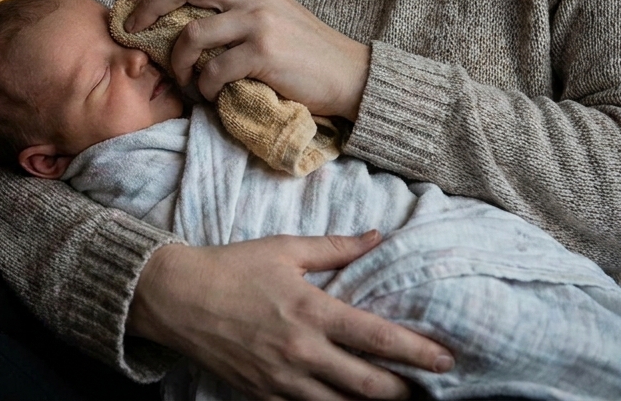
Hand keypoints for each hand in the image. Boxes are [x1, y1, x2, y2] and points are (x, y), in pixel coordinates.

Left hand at [124, 0, 371, 118]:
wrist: (349, 74)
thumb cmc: (303, 53)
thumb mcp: (269, 16)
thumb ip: (233, 10)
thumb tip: (181, 22)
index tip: (134, 15)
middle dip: (148, 9)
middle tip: (132, 34)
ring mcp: (259, 20)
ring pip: (191, 34)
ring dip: (178, 63)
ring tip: (185, 82)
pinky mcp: (264, 52)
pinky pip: (213, 69)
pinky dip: (204, 87)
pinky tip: (211, 95)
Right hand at [130, 235, 453, 399]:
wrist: (175, 298)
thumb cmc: (231, 268)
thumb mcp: (284, 248)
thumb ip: (335, 248)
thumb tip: (377, 236)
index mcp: (312, 311)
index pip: (378, 338)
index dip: (417, 351)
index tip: (445, 358)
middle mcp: (302, 351)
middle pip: (369, 385)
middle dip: (404, 391)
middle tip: (426, 388)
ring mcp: (281, 380)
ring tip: (393, 400)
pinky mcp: (262, 396)